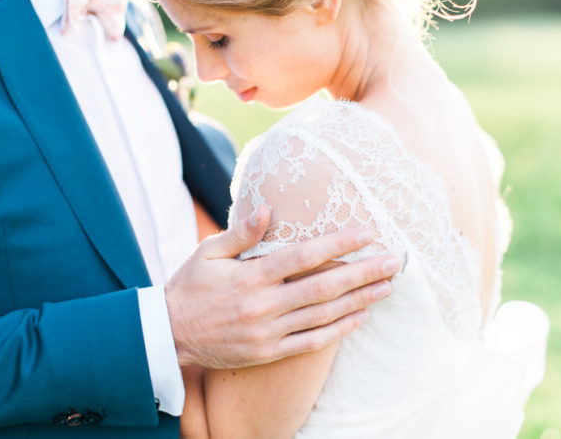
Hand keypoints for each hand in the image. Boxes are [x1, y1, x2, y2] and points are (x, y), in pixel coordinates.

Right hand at [165, 205, 399, 368]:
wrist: (167, 335)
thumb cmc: (189, 287)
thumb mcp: (208, 252)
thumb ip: (241, 232)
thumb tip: (269, 208)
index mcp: (250, 277)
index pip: (302, 257)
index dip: (337, 245)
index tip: (366, 233)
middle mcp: (263, 306)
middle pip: (323, 288)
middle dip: (362, 273)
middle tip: (393, 262)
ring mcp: (267, 333)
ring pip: (323, 315)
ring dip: (359, 301)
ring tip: (386, 287)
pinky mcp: (268, 353)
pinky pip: (311, 343)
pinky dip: (338, 330)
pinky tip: (360, 317)